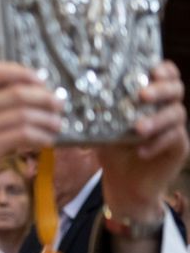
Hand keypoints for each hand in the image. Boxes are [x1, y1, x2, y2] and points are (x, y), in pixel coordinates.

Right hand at [0, 62, 61, 214]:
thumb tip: (33, 89)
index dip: (25, 74)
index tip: (42, 84)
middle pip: (16, 92)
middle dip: (44, 98)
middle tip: (58, 105)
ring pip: (23, 114)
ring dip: (46, 119)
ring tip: (55, 125)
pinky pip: (23, 134)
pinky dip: (40, 136)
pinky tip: (45, 141)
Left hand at [98, 61, 188, 223]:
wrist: (124, 183)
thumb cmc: (112, 150)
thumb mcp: (101, 128)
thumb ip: (97, 112)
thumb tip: (73, 94)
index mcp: (150, 98)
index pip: (165, 75)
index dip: (163, 69)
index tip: (152, 69)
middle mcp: (166, 107)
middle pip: (176, 89)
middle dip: (160, 89)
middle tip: (142, 95)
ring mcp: (175, 127)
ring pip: (176, 114)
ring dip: (157, 119)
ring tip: (138, 129)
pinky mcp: (179, 146)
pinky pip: (174, 139)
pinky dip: (157, 143)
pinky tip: (141, 151)